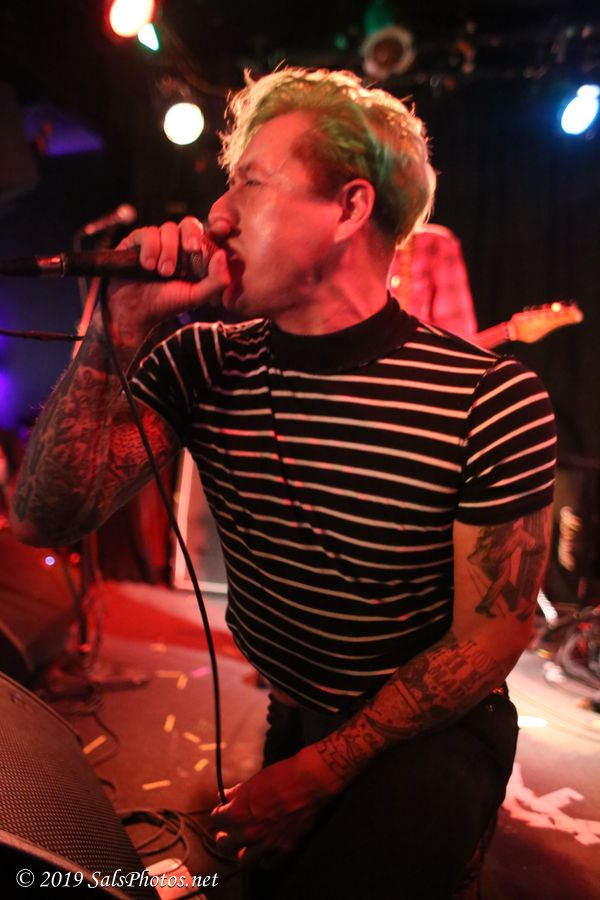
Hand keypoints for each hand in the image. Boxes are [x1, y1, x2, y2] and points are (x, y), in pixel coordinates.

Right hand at [99, 217, 230, 345]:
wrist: (135, 311)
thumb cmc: (167, 304)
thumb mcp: (196, 296)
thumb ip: (216, 281)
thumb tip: (223, 255)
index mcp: (194, 255)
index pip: (208, 234)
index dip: (216, 229)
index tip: (223, 229)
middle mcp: (177, 244)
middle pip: (189, 224)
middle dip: (191, 235)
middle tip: (191, 249)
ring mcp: (157, 240)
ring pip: (168, 228)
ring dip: (168, 250)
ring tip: (162, 272)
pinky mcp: (137, 240)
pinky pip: (148, 233)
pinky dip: (150, 248)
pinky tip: (147, 266)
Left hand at [209, 745, 343, 867]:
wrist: (309, 782)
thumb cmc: (280, 776)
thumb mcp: (253, 781)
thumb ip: (236, 793)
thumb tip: (224, 797)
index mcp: (239, 813)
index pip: (216, 820)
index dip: (219, 814)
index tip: (223, 811)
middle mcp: (250, 832)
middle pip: (224, 844)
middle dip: (224, 836)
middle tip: (229, 830)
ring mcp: (267, 843)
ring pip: (243, 860)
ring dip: (241, 851)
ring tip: (245, 843)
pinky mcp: (284, 848)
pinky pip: (267, 864)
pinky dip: (263, 859)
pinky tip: (264, 849)